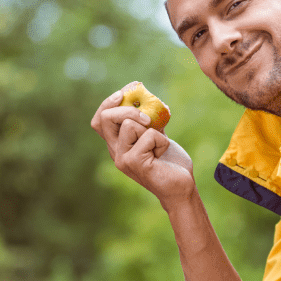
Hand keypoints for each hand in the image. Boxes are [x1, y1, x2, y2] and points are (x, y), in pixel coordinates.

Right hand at [91, 84, 194, 206]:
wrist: (181, 186)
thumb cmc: (169, 162)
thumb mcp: (156, 134)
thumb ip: (147, 119)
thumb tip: (145, 96)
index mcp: (117, 144)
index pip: (99, 120)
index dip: (108, 104)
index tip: (124, 93)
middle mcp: (115, 152)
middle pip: (106, 118)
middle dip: (128, 109)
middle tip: (147, 119)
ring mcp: (122, 158)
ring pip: (128, 124)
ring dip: (151, 129)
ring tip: (158, 145)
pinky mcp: (134, 162)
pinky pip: (148, 135)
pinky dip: (161, 140)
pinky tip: (163, 154)